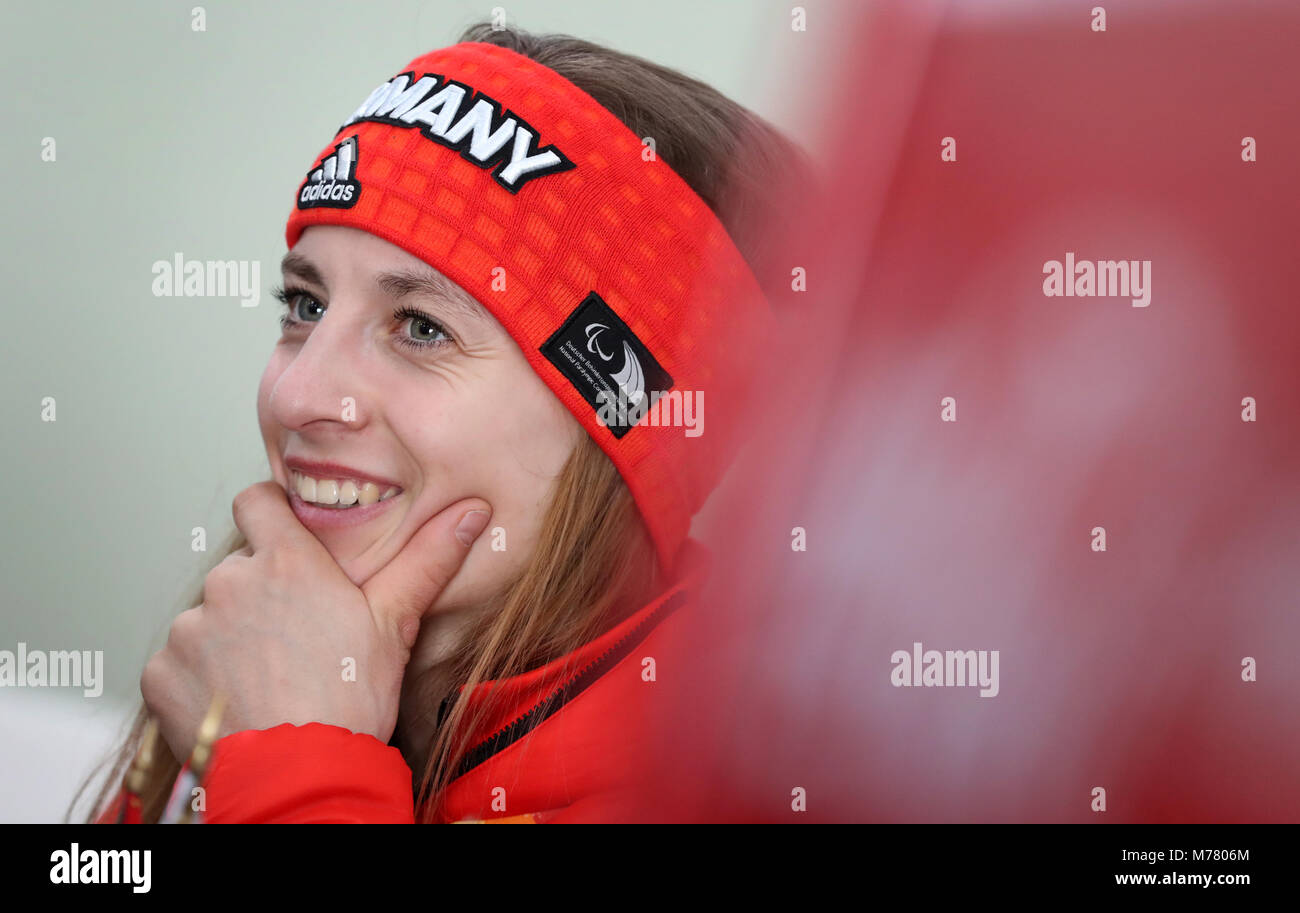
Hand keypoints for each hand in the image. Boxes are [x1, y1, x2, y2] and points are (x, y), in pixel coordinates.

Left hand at [141, 480, 490, 762]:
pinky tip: (235, 703)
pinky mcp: (161, 672)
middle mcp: (229, 583)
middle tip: (295, 639)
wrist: (298, 777)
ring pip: (208, 620)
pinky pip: (177, 663)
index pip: (256, 500)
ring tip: (265, 680)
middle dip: (259, 598)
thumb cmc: (349, 701)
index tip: (286, 541)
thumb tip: (473, 511)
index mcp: (285, 561)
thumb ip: (429, 559)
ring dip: (228, 641)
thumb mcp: (395, 623)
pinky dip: (200, 680)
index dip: (270, 514)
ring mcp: (189, 628)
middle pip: (238, 571)